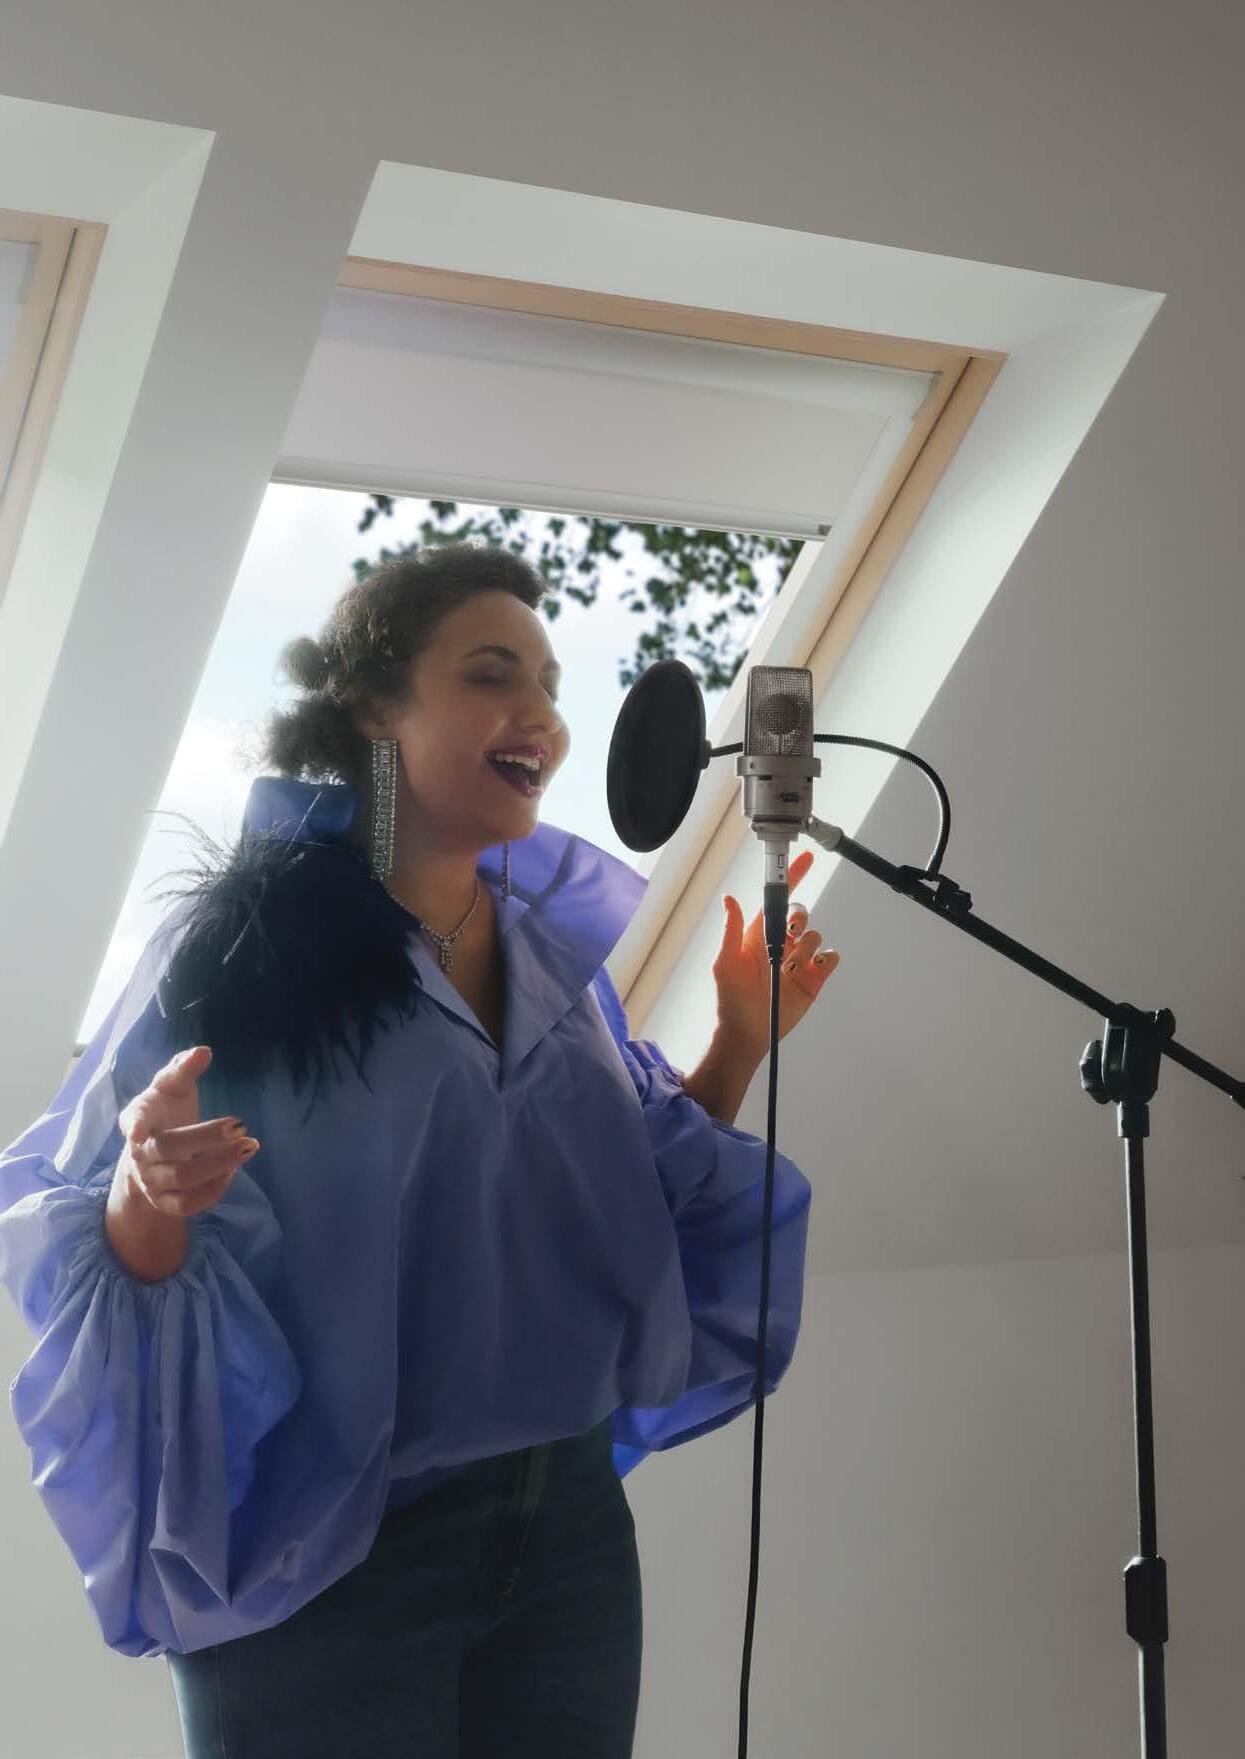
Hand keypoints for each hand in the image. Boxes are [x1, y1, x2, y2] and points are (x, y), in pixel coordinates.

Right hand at [117, 1045, 260, 1219]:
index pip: (134, 1120)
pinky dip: (214, 1190)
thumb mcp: (171, 1085)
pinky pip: (187, 1204)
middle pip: (171, 1148)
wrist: (150, 1153)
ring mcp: (151, 1180)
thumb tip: (203, 1052)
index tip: (138, 1132)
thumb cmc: (164, 1110)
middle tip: (240, 1125)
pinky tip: (233, 1170)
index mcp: (139, 1117)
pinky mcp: (165, 1202)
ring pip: (182, 1178)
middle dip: (207, 1137)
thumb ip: (183, 1068)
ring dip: (219, 1164)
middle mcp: (141, 1152)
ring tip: (249, 1147)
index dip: (136, 1126)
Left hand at [713, 850, 839, 1057]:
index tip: (804, 859)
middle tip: (789, 935)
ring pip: (815, 935)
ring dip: (805, 947)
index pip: (778, 900)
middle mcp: (781, 943)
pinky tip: (812, 969)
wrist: (748, 1034)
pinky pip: (830, 957)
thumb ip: (731, 929)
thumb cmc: (731, 1000)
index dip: (792, 877)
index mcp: (759, 934)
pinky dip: (826, 958)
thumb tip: (729, 898)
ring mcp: (799, 960)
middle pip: (801, 914)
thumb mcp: (725, 962)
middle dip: (798, 918)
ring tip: (789, 970)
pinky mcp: (814, 978)